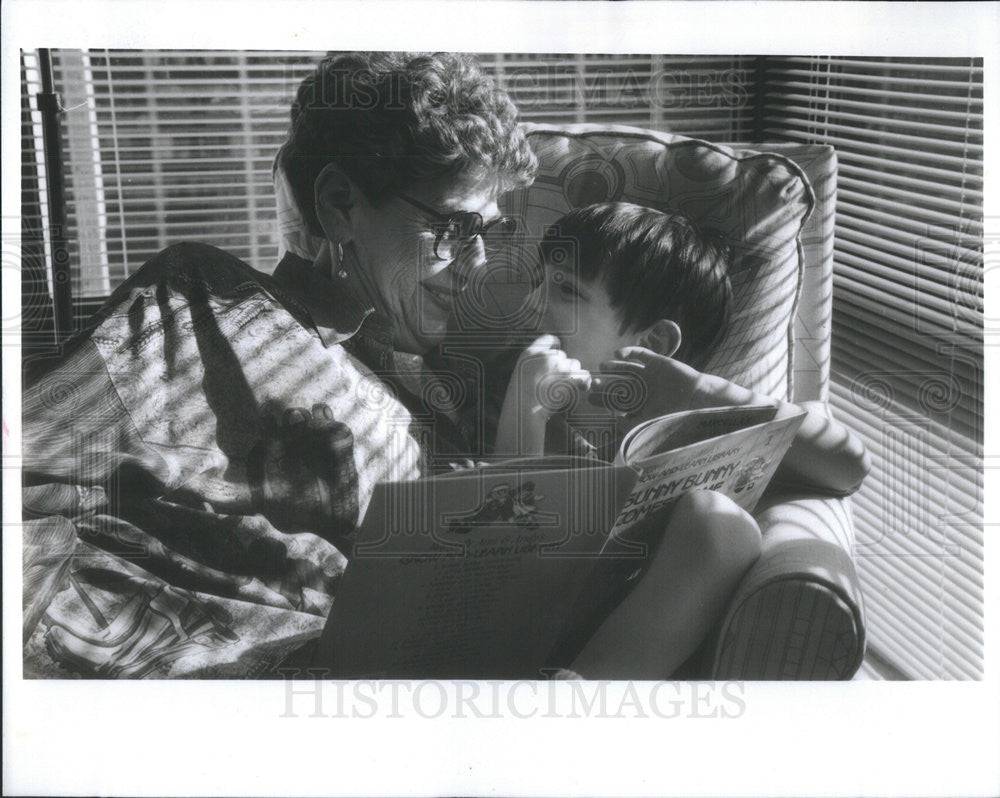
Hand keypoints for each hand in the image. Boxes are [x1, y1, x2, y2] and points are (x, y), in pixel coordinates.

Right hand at [510, 334, 592, 417]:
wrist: (525, 410)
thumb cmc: (521, 398)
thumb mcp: (520, 375)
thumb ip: (534, 364)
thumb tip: (553, 360)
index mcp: (530, 353)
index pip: (548, 339)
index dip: (554, 346)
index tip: (556, 355)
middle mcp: (546, 355)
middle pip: (562, 355)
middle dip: (561, 367)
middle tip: (555, 382)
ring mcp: (559, 365)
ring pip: (574, 364)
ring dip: (571, 375)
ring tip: (564, 388)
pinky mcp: (570, 377)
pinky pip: (584, 375)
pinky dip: (585, 382)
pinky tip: (583, 388)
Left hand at [590, 346, 706, 424]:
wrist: (696, 400)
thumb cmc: (673, 415)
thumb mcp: (648, 424)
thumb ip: (630, 426)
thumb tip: (614, 424)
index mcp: (641, 405)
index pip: (618, 402)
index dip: (603, 399)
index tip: (590, 398)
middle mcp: (644, 390)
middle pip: (620, 385)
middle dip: (606, 384)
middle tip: (593, 383)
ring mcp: (650, 375)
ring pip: (628, 369)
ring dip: (614, 367)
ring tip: (602, 366)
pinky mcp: (658, 362)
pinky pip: (641, 355)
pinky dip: (630, 352)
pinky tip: (617, 354)